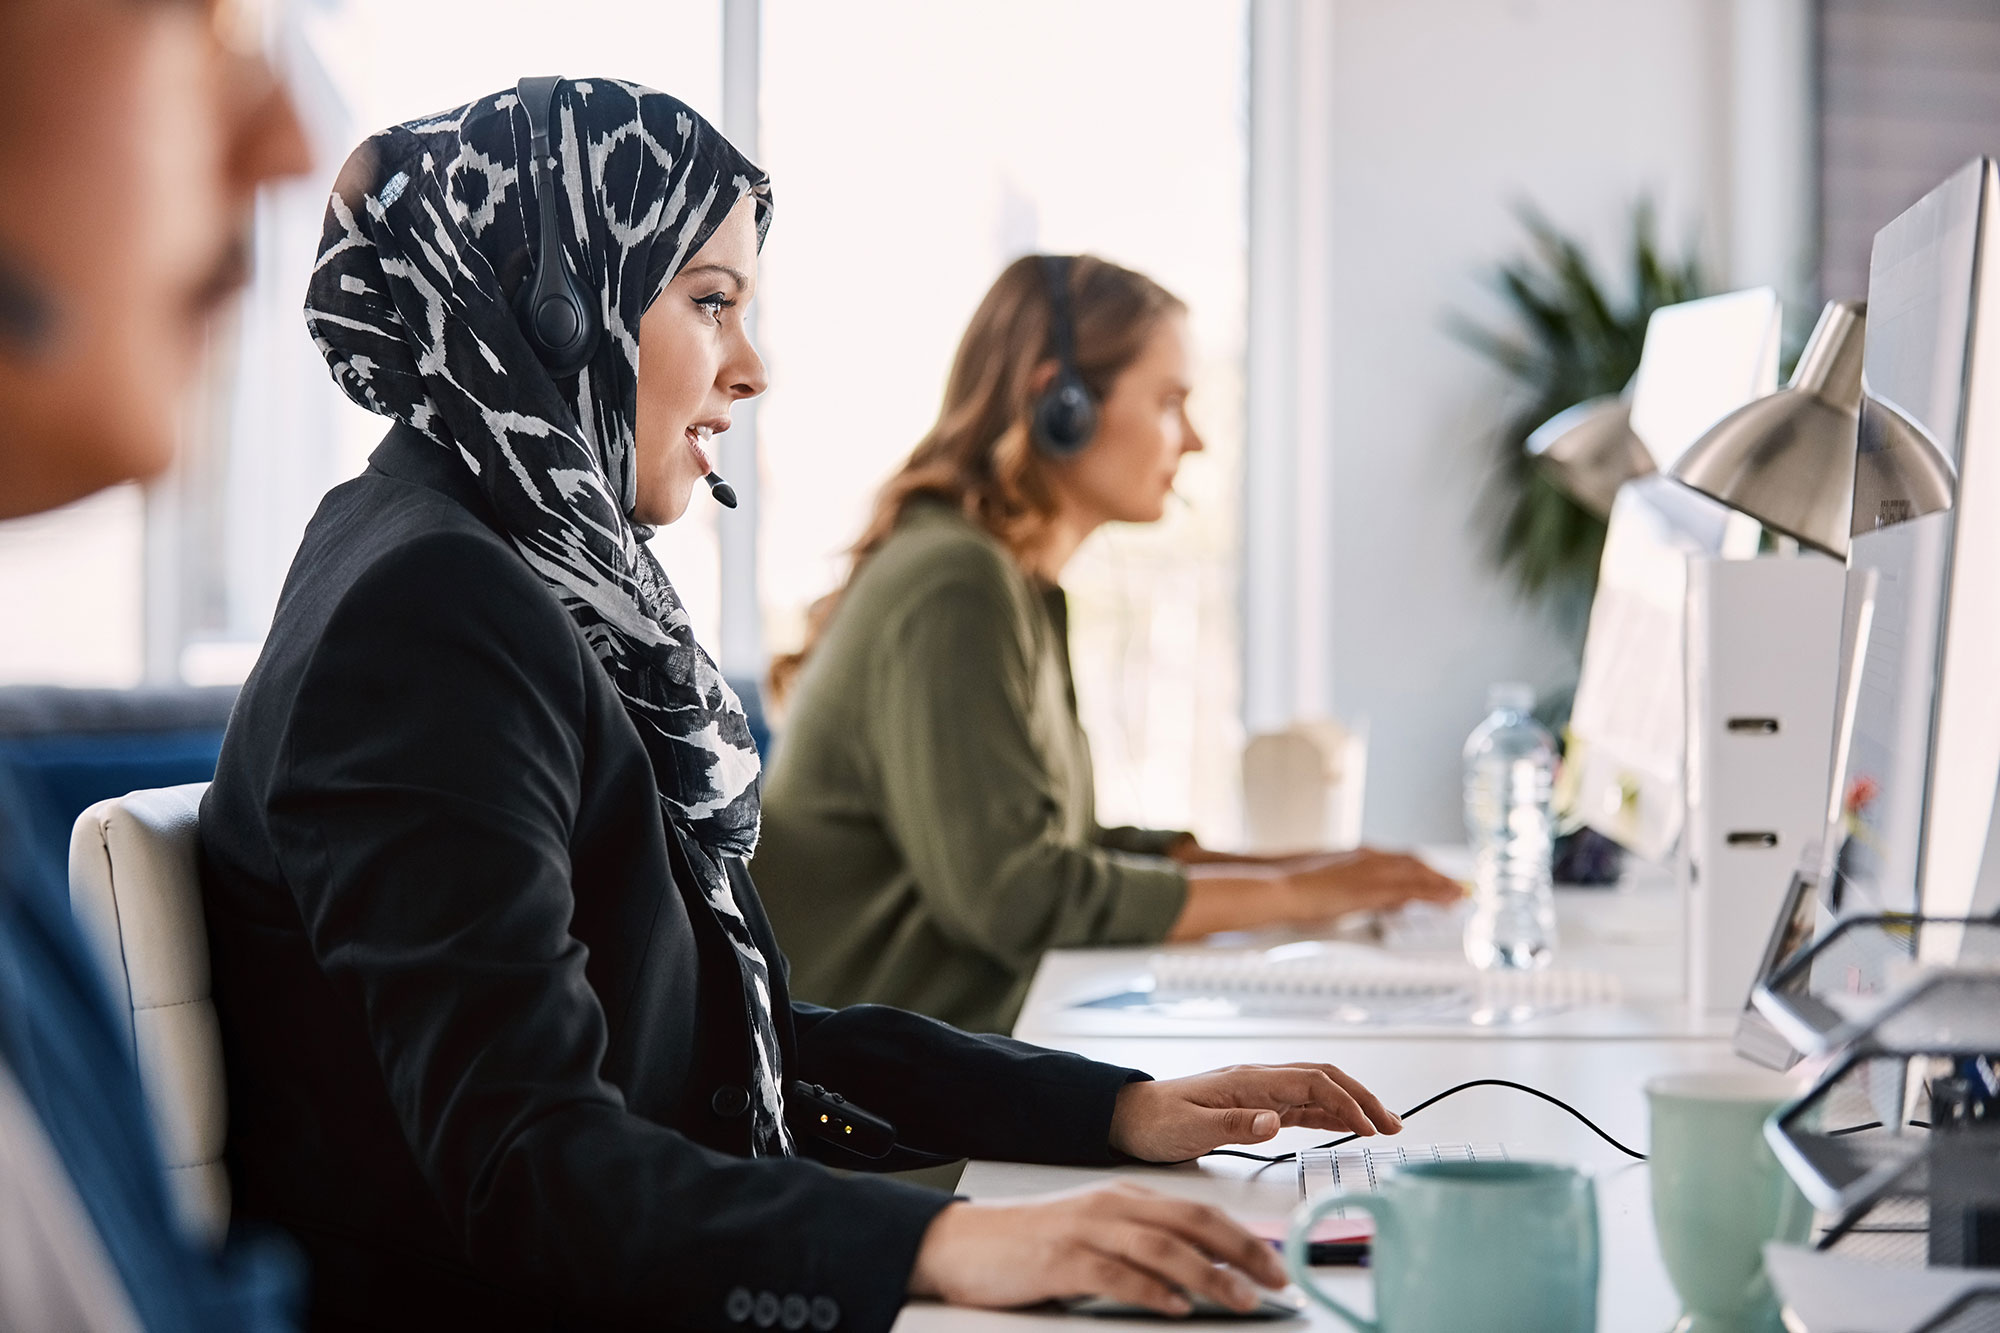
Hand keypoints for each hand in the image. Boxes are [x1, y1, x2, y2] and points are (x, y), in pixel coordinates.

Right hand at [907, 1182, 1286, 1314]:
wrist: (962, 1244)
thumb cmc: (1031, 1246)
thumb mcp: (1095, 1235)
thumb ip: (1142, 1246)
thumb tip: (1202, 1276)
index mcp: (1125, 1197)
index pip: (1200, 1212)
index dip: (1246, 1238)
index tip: (1279, 1265)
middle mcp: (1112, 1206)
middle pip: (1193, 1223)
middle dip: (1243, 1251)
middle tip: (1278, 1280)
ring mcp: (1086, 1230)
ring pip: (1163, 1248)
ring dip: (1209, 1275)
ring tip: (1242, 1299)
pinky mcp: (1061, 1259)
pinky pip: (1115, 1274)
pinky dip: (1151, 1291)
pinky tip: (1175, 1307)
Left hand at [1108, 1063, 1401, 1161]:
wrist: (1128, 1117)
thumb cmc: (1155, 1121)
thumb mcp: (1191, 1128)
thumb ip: (1234, 1124)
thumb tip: (1275, 1122)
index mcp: (1248, 1080)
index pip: (1312, 1084)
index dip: (1347, 1103)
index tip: (1371, 1128)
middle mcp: (1259, 1080)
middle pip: (1324, 1079)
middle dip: (1362, 1097)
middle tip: (1392, 1124)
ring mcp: (1259, 1091)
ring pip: (1317, 1090)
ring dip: (1350, 1104)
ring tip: (1381, 1126)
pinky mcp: (1255, 1107)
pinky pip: (1301, 1106)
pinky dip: (1329, 1114)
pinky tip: (1344, 1126)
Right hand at [1282, 847, 1462, 918]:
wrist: (1279, 886)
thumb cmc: (1289, 886)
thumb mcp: (1319, 881)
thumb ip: (1341, 887)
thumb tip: (1351, 896)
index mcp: (1354, 855)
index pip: (1395, 859)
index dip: (1417, 868)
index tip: (1431, 877)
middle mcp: (1368, 857)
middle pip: (1413, 863)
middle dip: (1435, 874)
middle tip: (1454, 886)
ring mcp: (1372, 871)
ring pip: (1419, 874)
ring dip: (1441, 883)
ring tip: (1459, 894)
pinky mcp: (1374, 888)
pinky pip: (1414, 890)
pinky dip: (1435, 894)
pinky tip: (1448, 900)